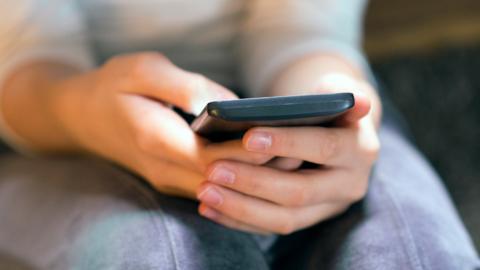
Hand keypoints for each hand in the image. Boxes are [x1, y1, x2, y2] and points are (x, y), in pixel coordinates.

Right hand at [51, 52, 272, 197]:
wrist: (84, 117)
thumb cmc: (113, 87)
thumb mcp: (141, 70)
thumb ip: (182, 85)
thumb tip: (223, 103)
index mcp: (156, 141)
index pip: (215, 158)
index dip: (252, 152)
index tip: (285, 136)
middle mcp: (165, 171)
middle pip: (226, 179)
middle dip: (264, 167)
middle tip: (302, 147)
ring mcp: (170, 181)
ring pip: (224, 188)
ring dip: (256, 175)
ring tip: (292, 153)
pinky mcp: (176, 180)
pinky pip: (216, 186)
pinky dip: (241, 176)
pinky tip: (264, 159)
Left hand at [196, 87, 379, 233]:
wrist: (338, 136)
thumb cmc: (327, 108)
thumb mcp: (336, 93)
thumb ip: (339, 94)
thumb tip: (357, 101)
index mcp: (360, 150)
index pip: (324, 148)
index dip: (288, 143)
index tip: (248, 137)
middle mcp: (350, 184)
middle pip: (300, 192)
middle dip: (253, 182)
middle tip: (213, 170)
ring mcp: (328, 207)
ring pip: (284, 219)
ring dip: (240, 207)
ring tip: (205, 191)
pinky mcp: (307, 220)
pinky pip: (271, 228)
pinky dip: (238, 220)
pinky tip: (209, 208)